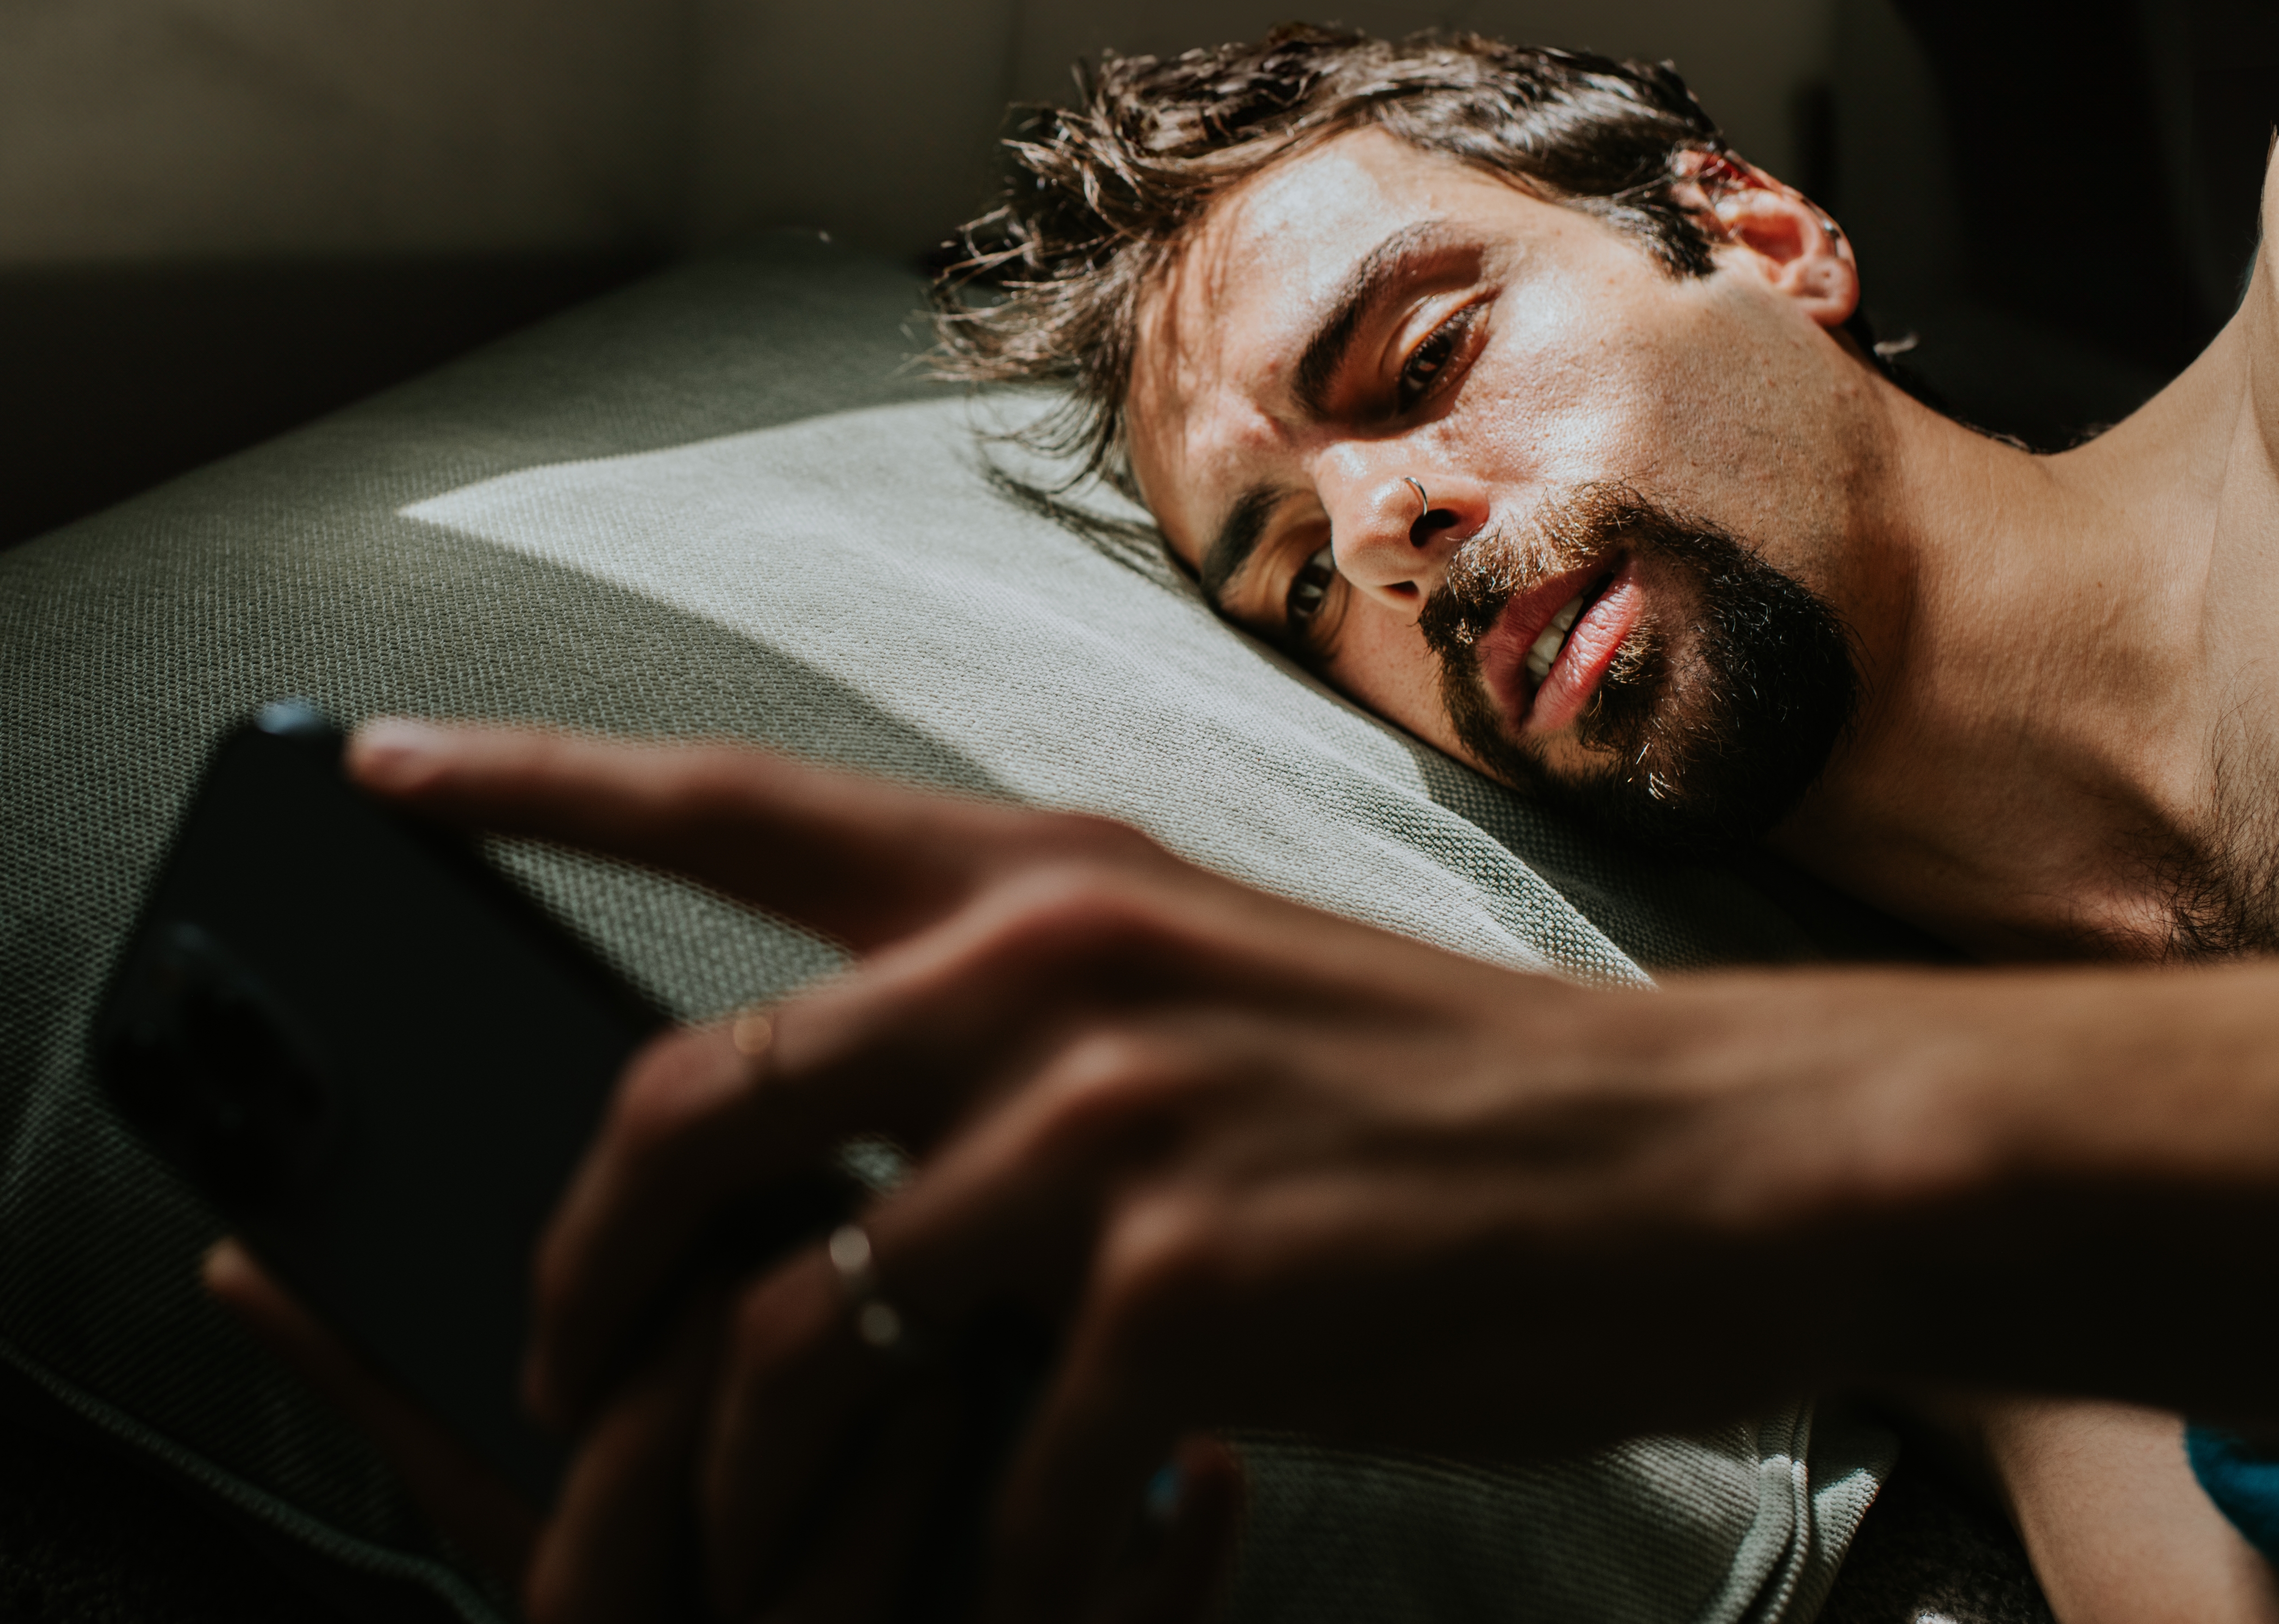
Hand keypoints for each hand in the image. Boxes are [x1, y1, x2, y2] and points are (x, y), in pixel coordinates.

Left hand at [343, 718, 2278, 1622]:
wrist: (1696, 1161)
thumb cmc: (1443, 1096)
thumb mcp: (1203, 996)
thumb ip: (1015, 1037)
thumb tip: (849, 1162)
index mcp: (1045, 880)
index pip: (731, 803)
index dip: (533, 777)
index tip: (381, 767)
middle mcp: (1046, 970)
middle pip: (689, 1113)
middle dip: (575, 1272)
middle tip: (547, 1373)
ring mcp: (1108, 1127)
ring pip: (796, 1337)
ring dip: (750, 1483)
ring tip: (760, 1559)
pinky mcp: (1187, 1290)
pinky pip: (986, 1467)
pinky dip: (985, 1551)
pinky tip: (1051, 1559)